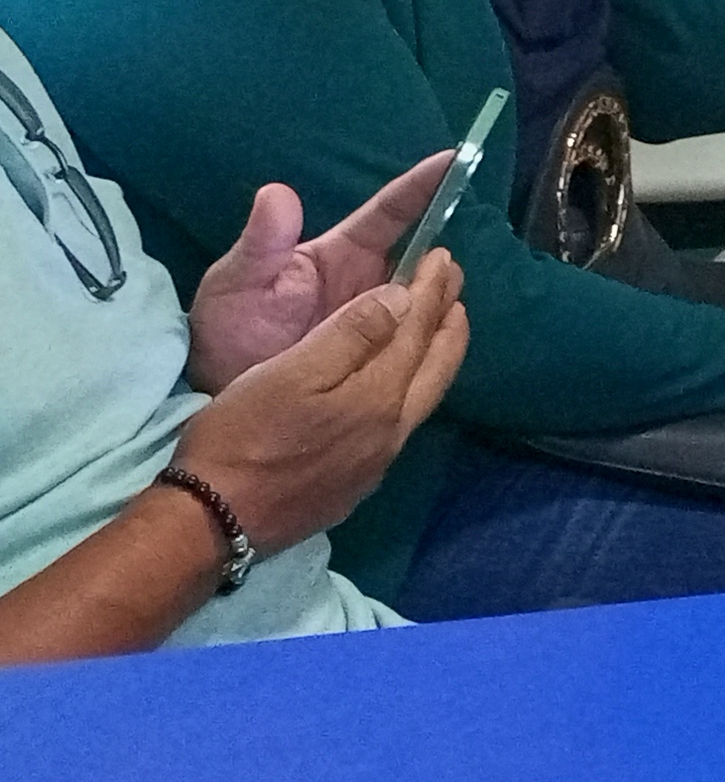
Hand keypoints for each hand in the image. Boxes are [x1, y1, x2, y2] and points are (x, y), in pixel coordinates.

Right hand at [175, 252, 470, 555]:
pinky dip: (411, 388)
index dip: (430, 291)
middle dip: (449, 322)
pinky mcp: (355, 484)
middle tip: (454, 286)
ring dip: (434, 356)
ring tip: (437, 328)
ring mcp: (376, 463)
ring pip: (423, 397)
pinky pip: (402, 423)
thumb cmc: (242, 438)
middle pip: (436, 367)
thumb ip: (351, 335)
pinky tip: (396, 386)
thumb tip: (403, 299)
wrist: (212, 524)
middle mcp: (391, 432)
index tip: (442, 257)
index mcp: (378, 397)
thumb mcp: (290, 373)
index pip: (416, 332)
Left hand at [187, 149, 455, 393]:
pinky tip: (443, 336)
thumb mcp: (234, 284)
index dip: (423, 185)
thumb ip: (261, 243)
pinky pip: (422, 335)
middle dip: (441, 258)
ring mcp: (379, 316)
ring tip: (443, 307)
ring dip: (443, 295)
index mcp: (339, 253)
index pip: (390, 212)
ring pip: (430, 294)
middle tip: (446, 272)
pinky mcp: (384, 352)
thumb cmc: (227, 332)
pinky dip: (438, 331)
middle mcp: (369, 279)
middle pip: (423, 256)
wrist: (225, 400)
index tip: (457, 160)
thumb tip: (277, 192)